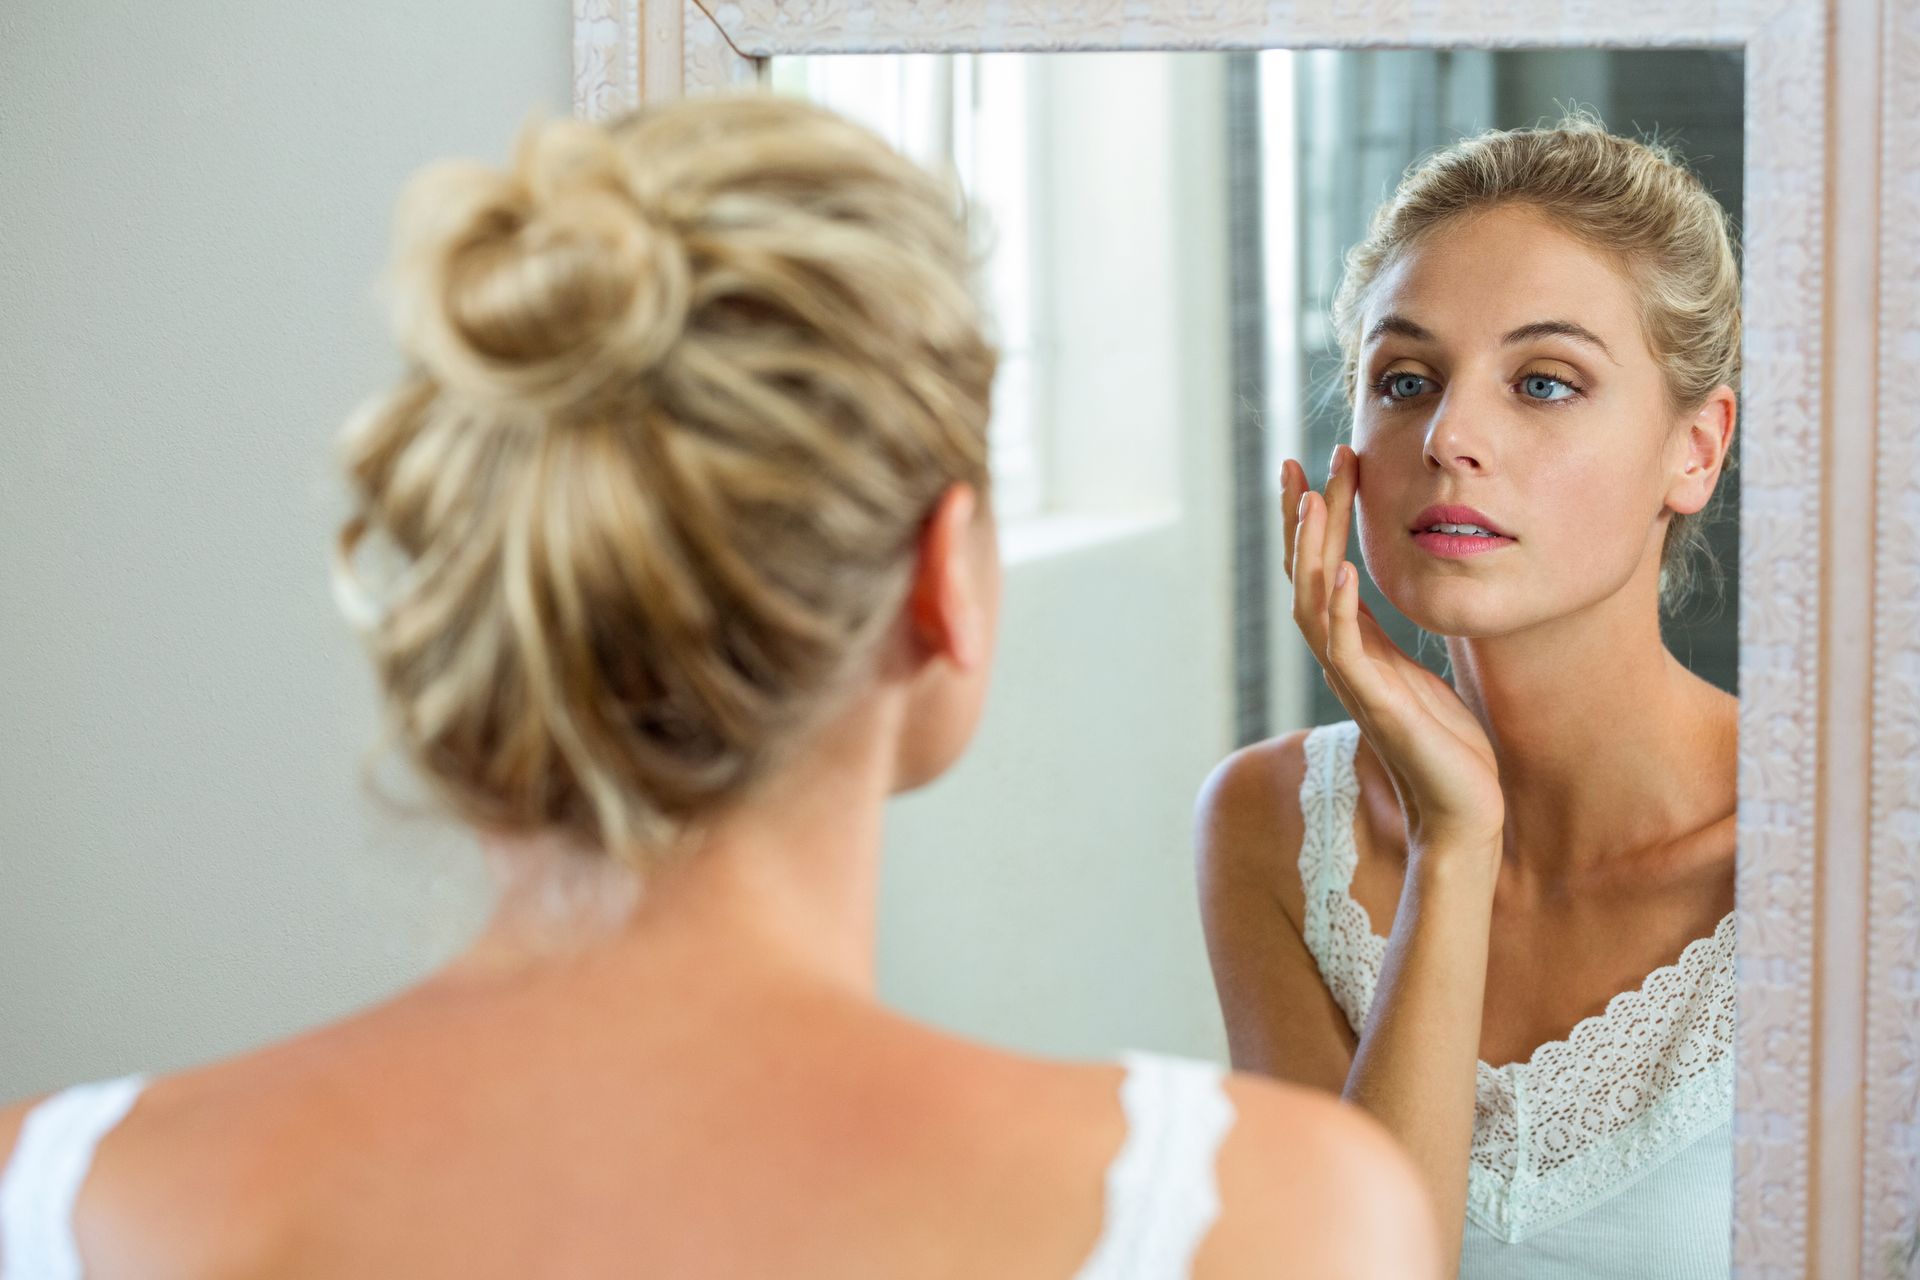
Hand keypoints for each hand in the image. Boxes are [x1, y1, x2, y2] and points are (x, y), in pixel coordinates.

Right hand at [1283, 446, 1504, 856]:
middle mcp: (1345, 659)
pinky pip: (1347, 648)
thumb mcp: (1421, 677)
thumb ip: (1396, 643)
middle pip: (1305, 576)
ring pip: (1313, 604)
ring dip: (1312, 550)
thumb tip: (1395, 603)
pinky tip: (1345, 570)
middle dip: (1304, 518)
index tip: (1315, 469)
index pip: (1320, 572)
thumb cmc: (1450, 749)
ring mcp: (1355, 681)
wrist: (1463, 811)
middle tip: (1304, 462)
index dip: (1312, 523)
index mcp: (1357, 649)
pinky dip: (1340, 608)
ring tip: (1316, 498)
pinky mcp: (1377, 704)